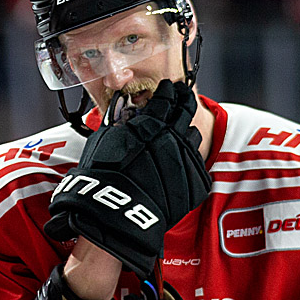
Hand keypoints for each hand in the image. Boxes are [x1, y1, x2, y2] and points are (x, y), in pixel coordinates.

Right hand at [44, 79, 210, 277]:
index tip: (169, 87)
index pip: (167, 98)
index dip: (168, 91)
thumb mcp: (103, 140)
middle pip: (186, 112)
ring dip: (186, 132)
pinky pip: (196, 166)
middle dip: (183, 101)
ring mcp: (187, 160)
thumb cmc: (103, 176)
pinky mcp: (195, 183)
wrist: (115, 212)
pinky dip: (188, 161)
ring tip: (178, 132)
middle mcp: (173, 138)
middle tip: (181, 97)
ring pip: (194, 137)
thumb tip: (120, 105)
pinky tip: (178, 163)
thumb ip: (117, 121)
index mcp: (152, 123)